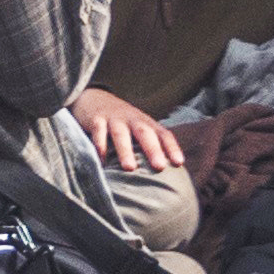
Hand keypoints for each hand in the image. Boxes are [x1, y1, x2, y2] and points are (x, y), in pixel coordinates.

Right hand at [68, 85, 183, 177]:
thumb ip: (149, 146)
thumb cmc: (122, 122)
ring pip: (121, 134)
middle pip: (144, 133)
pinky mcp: (96, 119)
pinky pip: (98, 132)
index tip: (179, 163)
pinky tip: (101, 161)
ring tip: (130, 168)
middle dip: (153, 149)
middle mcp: (132, 119)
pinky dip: (100, 146)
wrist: (94, 98)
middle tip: (160, 167)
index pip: (163, 134)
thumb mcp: (138, 129)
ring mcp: (114, 118)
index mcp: (146, 123)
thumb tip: (164, 175)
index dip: (171, 147)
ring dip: (126, 150)